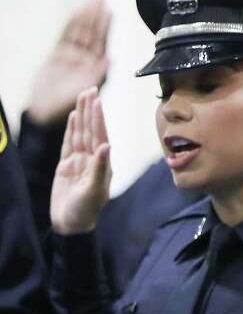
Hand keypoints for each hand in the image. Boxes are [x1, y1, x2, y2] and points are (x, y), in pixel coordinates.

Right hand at [27, 0, 111, 126]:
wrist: (46, 113)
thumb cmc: (69, 106)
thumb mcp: (86, 90)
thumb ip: (98, 74)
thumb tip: (110, 59)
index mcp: (95, 66)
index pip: (101, 41)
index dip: (105, 26)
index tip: (109, 11)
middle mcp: (85, 59)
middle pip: (91, 32)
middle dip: (96, 16)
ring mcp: (72, 56)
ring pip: (79, 32)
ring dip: (85, 16)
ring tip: (91, 1)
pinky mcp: (58, 55)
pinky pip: (65, 36)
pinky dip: (70, 24)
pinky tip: (76, 13)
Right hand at [50, 88, 111, 234]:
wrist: (71, 223)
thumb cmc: (86, 210)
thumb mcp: (94, 190)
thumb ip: (100, 167)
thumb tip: (106, 146)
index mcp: (103, 163)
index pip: (100, 135)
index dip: (98, 118)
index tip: (97, 101)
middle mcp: (93, 159)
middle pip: (90, 130)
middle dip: (90, 111)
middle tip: (90, 90)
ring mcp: (79, 161)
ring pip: (79, 133)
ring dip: (81, 116)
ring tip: (82, 97)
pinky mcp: (66, 166)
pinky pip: (68, 143)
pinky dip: (70, 129)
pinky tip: (72, 117)